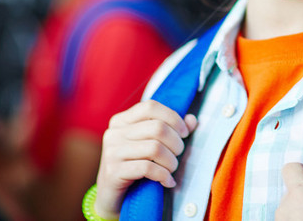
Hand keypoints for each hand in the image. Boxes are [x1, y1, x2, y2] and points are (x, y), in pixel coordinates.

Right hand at [94, 101, 197, 218]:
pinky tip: (167, 181)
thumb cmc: (134, 166)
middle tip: (178, 154)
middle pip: (157, 128)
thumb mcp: (150, 144)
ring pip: (154, 148)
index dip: (173, 118)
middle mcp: (114, 133)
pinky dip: (163, 175)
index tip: (184, 133)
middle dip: (176, 143)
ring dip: (171, 161)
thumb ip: (171, 129)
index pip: (151, 106)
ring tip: (172, 169)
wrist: (111, 196)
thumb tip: (192, 120)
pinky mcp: (113, 172)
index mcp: (122, 120)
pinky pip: (147, 168)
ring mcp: (112, 152)